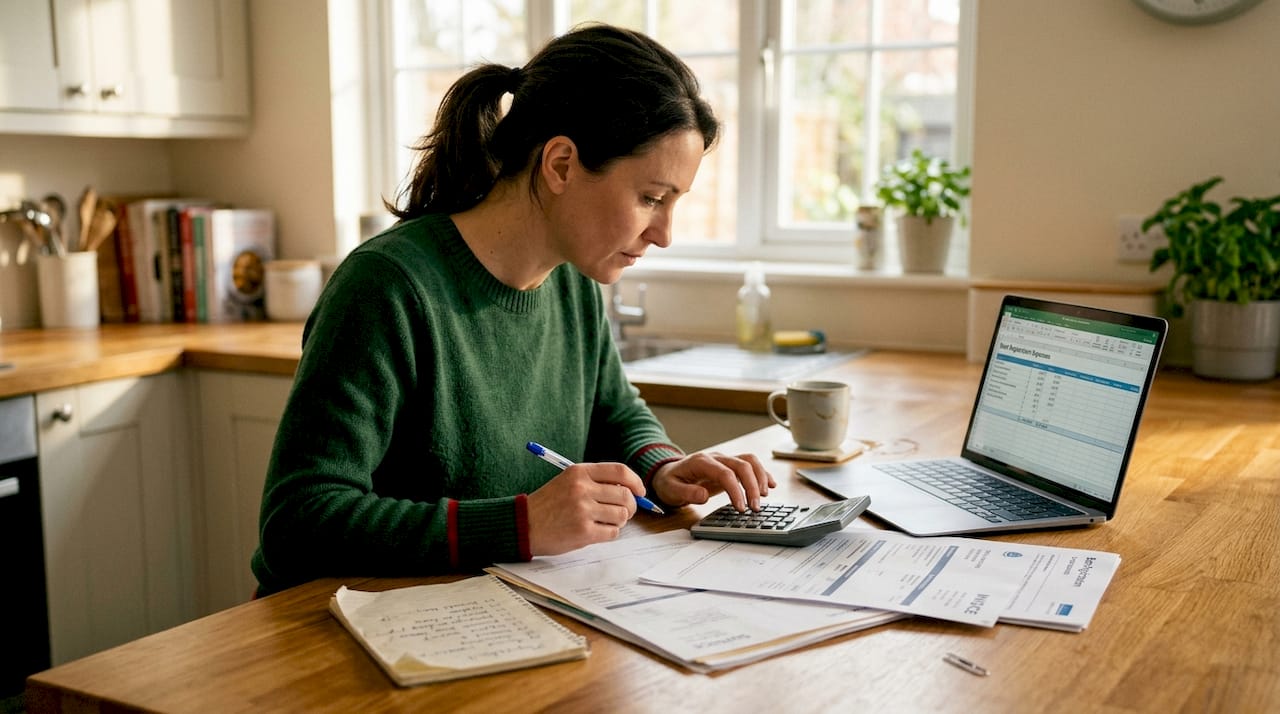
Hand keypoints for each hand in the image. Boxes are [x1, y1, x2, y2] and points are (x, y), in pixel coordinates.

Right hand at [526, 463, 644, 555]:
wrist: (524, 524)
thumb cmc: (549, 504)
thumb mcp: (568, 481)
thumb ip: (596, 482)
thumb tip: (630, 491)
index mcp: (579, 472)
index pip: (620, 471)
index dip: (635, 482)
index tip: (640, 491)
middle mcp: (582, 489)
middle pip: (625, 496)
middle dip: (630, 506)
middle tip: (623, 512)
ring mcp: (583, 511)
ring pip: (621, 515)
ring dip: (618, 521)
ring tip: (604, 521)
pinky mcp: (583, 532)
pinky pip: (612, 532)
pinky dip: (609, 533)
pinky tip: (596, 531)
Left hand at [651, 452, 776, 511]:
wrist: (669, 474)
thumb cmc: (670, 482)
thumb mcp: (670, 490)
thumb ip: (686, 492)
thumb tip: (703, 496)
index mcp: (701, 462)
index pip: (725, 473)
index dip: (736, 490)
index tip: (741, 508)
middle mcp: (716, 457)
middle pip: (741, 465)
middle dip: (752, 486)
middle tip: (755, 507)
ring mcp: (724, 460)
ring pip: (749, 461)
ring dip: (760, 477)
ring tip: (764, 497)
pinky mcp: (730, 466)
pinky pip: (750, 465)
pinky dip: (762, 474)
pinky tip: (770, 485)